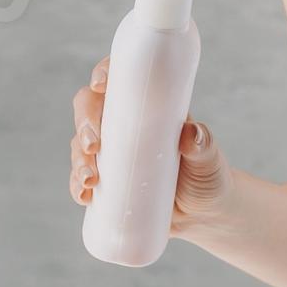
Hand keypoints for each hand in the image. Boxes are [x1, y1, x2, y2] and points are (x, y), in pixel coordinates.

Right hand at [68, 57, 224, 231]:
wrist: (204, 213)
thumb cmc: (208, 176)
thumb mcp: (209, 158)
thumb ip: (204, 145)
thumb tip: (191, 133)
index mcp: (147, 107)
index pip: (120, 80)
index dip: (104, 74)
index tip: (101, 85)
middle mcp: (124, 125)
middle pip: (89, 108)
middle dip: (84, 122)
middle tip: (94, 144)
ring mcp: (113, 153)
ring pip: (80, 144)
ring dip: (78, 158)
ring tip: (90, 180)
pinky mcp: (107, 182)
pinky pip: (81, 179)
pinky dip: (77, 186)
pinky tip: (84, 197)